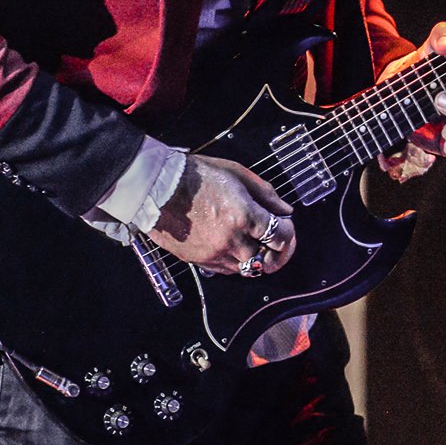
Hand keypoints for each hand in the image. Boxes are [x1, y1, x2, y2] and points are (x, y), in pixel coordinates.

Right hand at [146, 153, 296, 275]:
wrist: (157, 187)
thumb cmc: (196, 175)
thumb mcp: (237, 174)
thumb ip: (266, 194)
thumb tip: (285, 211)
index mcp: (243, 215)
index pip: (280, 236)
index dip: (288, 232)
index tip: (285, 225)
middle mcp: (231, 240)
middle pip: (267, 259)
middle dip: (276, 251)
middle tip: (276, 243)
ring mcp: (214, 254)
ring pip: (247, 268)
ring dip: (255, 257)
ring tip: (253, 242)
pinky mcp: (199, 261)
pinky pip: (226, 270)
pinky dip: (235, 261)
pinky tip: (233, 246)